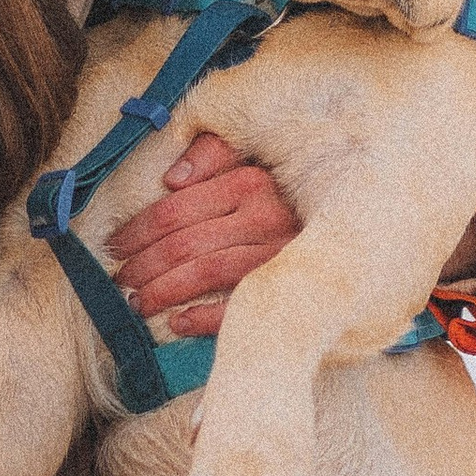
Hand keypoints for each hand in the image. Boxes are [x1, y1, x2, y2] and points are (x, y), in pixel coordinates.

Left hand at [106, 132, 298, 340]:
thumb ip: (215, 152)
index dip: (137, 230)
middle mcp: (264, 216)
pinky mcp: (293, 286)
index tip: (116, 246)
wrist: (360, 222)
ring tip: (137, 303)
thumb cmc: (296, 189)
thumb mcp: (259, 155)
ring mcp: (279, 254)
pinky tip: (178, 323)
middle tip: (120, 279)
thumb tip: (172, 179)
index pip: (175, 210)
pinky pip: (241, 306)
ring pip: (205, 273)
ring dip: (163, 290)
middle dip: (143, 265)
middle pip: (184, 244)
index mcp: (250, 182)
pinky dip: (205, 317)